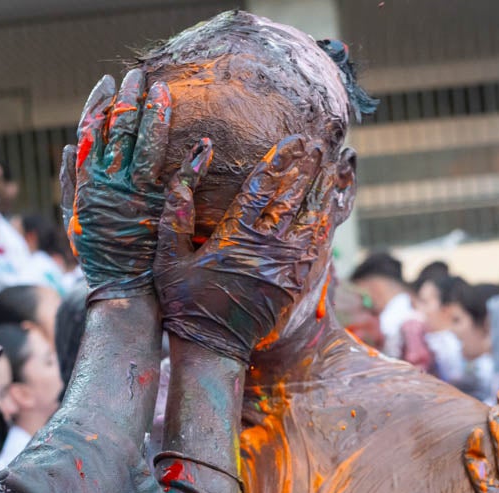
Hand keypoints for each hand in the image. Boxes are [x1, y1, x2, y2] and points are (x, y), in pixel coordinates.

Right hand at [60, 69, 171, 301]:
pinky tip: (203, 142)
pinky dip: (193, 161)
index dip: (99, 103)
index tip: (109, 83)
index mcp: (87, 184)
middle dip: (128, 98)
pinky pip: (181, 181)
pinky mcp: (163, 212)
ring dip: (155, 114)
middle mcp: (110, 185)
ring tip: (162, 90)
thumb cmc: (98, 257)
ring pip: (146, 145)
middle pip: (118, 130)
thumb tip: (68, 145)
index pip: (90, 131)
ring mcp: (138, 197)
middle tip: (138, 76)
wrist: (123, 292)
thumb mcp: (73, 219)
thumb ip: (68, 182)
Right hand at [153, 135, 329, 362]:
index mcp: (234, 237)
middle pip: (293, 197)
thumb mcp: (168, 258)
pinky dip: (325, 221)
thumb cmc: (184, 302)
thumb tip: (187, 171)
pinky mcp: (296, 283)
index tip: (292, 140)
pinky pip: (316, 245)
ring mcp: (284, 266)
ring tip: (331, 164)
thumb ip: (176, 214)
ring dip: (321, 189)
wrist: (213, 347)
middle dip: (307, 167)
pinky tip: (330, 205)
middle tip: (318, 144)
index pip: (263, 187)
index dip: (280, 160)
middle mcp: (265, 248)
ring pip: (311, 218)